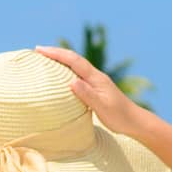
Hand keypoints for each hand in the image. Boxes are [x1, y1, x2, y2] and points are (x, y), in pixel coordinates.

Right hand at [33, 44, 147, 135]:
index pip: (73, 61)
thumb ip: (87, 94)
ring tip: (45, 59)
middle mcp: (95, 76)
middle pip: (73, 59)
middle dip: (55, 53)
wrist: (134, 121)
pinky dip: (66, 70)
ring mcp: (96, 82)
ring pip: (75, 66)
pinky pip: (78, 74)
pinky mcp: (96, 88)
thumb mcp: (102, 107)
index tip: (40, 49)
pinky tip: (60, 76)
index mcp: (96, 78)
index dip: (56, 54)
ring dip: (60, 60)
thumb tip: (71, 81)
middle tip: (37, 50)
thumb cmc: (119, 116)